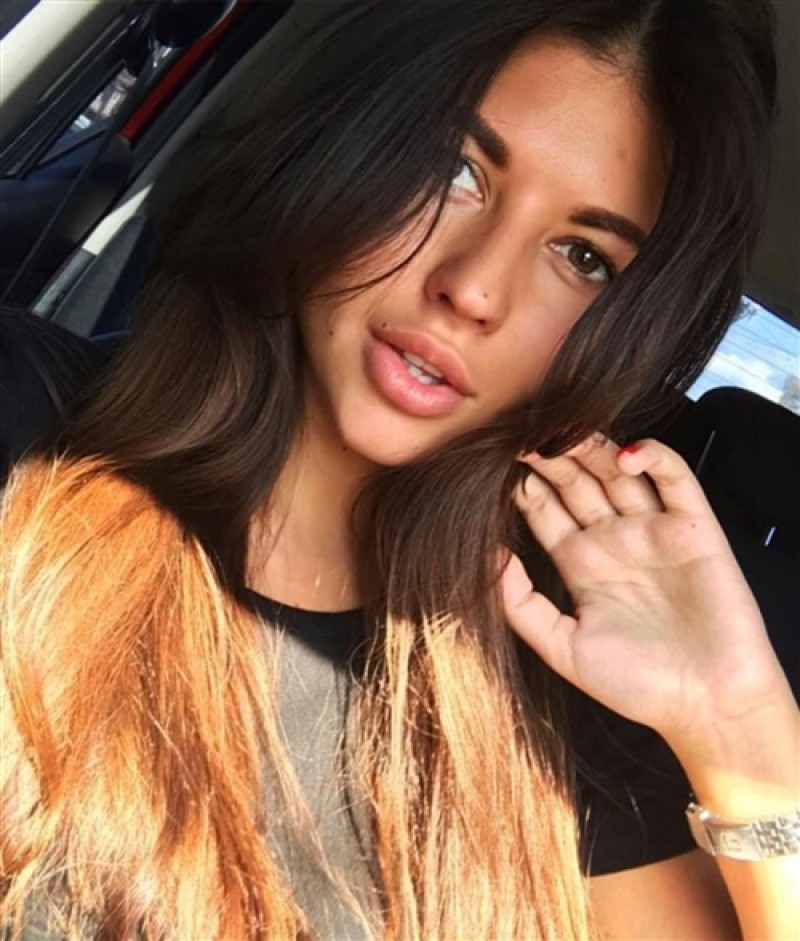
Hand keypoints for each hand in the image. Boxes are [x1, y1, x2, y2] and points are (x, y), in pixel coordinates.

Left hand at [502, 436, 787, 750]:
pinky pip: (675, 479)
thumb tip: (486, 556)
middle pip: (576, 482)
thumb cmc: (637, 684)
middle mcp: (613, 540)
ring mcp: (653, 531)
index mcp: (581, 563)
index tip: (494, 462)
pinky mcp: (693, 529)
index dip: (522, 485)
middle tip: (523, 434)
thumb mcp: (561, 646)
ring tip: (564, 433)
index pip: (544, 509)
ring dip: (593, 448)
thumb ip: (519, 602)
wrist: (708, 707)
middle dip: (550, 458)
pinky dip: (653, 458)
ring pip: (618, 472)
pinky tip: (626, 455)